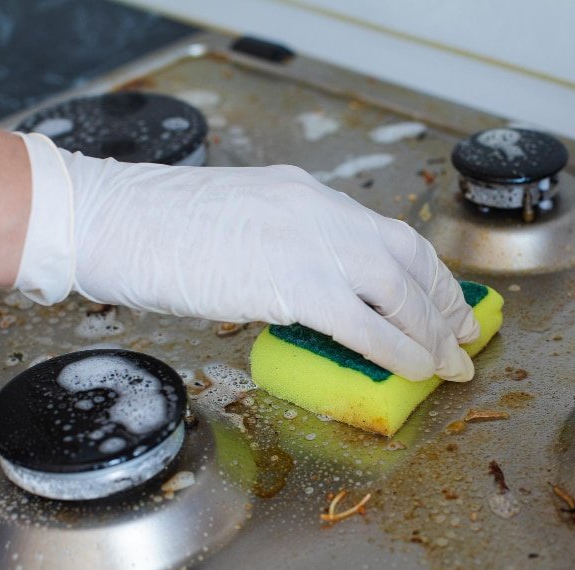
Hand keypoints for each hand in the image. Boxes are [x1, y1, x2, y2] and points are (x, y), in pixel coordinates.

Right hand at [14, 133, 479, 380]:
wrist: (111, 220)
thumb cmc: (155, 228)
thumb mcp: (236, 222)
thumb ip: (281, 245)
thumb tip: (310, 291)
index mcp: (305, 195)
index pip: (385, 232)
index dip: (424, 271)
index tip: (443, 301)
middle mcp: (318, 210)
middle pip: (405, 255)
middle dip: (443, 301)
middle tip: (464, 336)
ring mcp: (307, 242)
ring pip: (396, 288)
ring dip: (429, 330)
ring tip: (447, 364)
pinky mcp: (292, 282)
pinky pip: (362, 323)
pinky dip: (395, 349)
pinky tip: (414, 370)